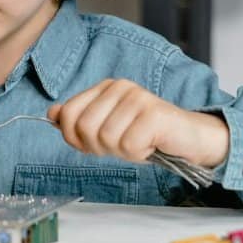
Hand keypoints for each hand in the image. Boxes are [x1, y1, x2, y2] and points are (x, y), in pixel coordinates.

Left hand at [46, 78, 228, 167]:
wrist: (189, 138)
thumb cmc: (147, 134)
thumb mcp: (108, 127)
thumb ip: (80, 120)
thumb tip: (52, 114)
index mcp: (105, 87)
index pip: (69, 114)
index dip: (75, 138)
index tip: (93, 144)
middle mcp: (120, 87)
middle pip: (85, 128)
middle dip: (100, 147)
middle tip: (121, 145)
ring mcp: (138, 98)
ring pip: (106, 139)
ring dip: (122, 151)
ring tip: (139, 142)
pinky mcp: (154, 114)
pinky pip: (129, 146)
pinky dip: (138, 154)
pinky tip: (151, 145)